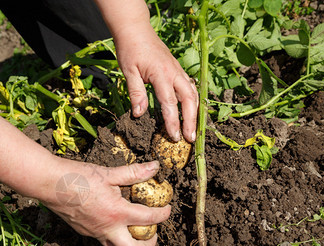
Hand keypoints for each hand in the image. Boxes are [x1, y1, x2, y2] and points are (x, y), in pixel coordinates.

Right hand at [40, 158, 170, 245]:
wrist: (50, 184)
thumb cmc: (79, 176)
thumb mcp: (109, 173)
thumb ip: (134, 172)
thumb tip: (155, 167)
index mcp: (117, 213)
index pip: (149, 219)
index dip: (163, 215)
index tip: (167, 210)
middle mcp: (107, 228)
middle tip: (153, 235)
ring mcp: (94, 233)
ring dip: (130, 243)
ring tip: (135, 230)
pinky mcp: (84, 231)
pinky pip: (103, 240)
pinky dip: (114, 235)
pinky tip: (112, 220)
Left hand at [115, 26, 198, 141]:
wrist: (136, 29)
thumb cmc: (130, 49)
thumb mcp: (128, 71)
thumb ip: (136, 92)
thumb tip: (139, 114)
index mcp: (162, 74)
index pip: (170, 103)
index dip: (173, 122)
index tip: (174, 137)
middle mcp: (174, 73)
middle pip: (189, 100)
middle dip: (191, 120)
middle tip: (190, 138)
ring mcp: (178, 70)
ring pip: (193, 93)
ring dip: (195, 112)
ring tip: (193, 129)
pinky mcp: (178, 70)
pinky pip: (190, 87)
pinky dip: (193, 101)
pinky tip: (190, 111)